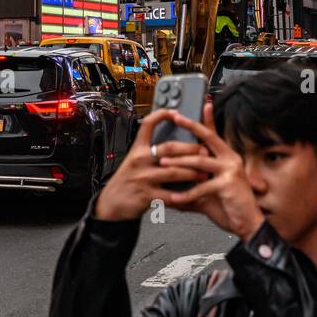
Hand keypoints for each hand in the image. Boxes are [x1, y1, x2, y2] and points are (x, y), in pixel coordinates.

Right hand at [93, 111, 207, 222]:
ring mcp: (144, 178)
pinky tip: (193, 195)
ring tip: (204, 174)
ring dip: (192, 173)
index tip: (175, 112)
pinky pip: (170, 196)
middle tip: (205, 151)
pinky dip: (183, 197)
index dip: (161, 115)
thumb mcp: (133, 161)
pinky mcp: (147, 196)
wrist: (111, 204)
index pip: (148, 124)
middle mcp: (140, 160)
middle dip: (190, 149)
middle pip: (169, 148)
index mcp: (137, 149)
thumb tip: (173, 147)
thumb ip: (149, 153)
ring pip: (174, 172)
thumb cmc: (126, 181)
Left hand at [157, 103, 263, 240]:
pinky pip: (202, 187)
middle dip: (190, 126)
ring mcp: (231, 170)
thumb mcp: (210, 193)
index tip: (201, 105)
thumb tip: (173, 189)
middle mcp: (231, 159)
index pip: (214, 134)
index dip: (206, 118)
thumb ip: (194, 186)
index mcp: (227, 157)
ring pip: (199, 161)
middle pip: (207, 138)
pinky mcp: (228, 184)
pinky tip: (175, 198)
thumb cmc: (231, 207)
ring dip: (178, 162)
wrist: (248, 224)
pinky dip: (187, 194)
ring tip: (162, 163)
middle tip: (175, 119)